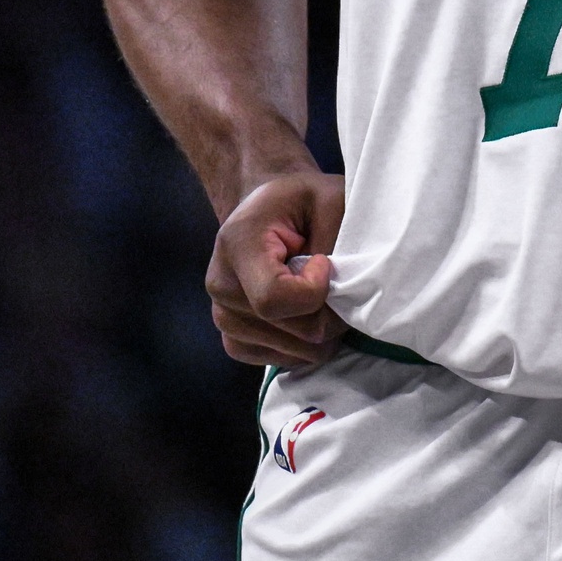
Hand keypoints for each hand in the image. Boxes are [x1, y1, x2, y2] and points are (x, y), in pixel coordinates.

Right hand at [206, 169, 346, 368]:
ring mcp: (223, 318)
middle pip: (296, 332)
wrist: (266, 212)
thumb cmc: (300, 201)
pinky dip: (305, 344)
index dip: (316, 291)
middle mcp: (221, 286)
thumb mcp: (328, 199)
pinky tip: (305, 313)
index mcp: (237, 245)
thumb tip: (340, 291)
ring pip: (297, 353)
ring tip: (319, 294)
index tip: (325, 262)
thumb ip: (336, 240)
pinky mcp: (234, 340)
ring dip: (322, 330)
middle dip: (332, 314)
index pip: (274, 299)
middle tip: (338, 283)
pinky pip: (283, 361)